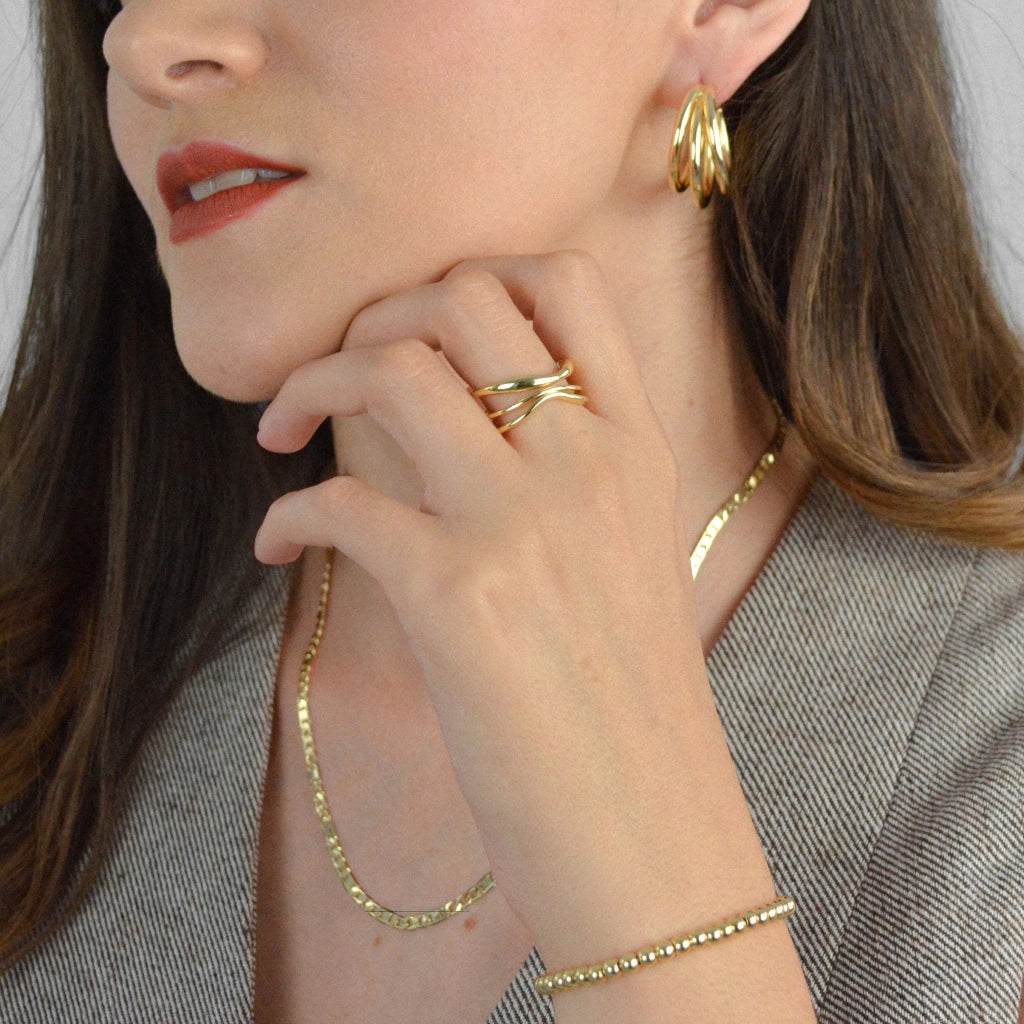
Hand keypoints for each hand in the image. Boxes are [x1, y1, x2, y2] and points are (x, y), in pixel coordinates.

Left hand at [253, 253, 791, 1010]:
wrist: (649, 827)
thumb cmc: (633, 701)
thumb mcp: (629, 556)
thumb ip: (572, 472)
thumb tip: (472, 420)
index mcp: (635, 448)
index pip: (563, 282)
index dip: (472, 273)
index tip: (417, 325)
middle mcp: (586, 464)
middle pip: (459, 300)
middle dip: (373, 316)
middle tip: (337, 373)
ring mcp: (523, 524)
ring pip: (393, 371)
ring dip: (311, 384)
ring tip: (281, 432)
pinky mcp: (456, 596)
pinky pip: (339, 502)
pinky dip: (286, 514)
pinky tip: (279, 545)